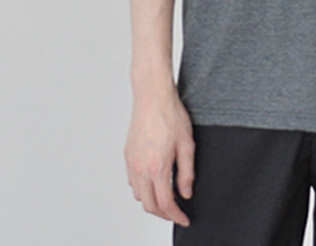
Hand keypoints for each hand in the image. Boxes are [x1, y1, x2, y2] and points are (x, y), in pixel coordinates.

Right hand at [125, 90, 195, 225]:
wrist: (153, 96)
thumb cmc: (171, 115)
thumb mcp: (187, 144)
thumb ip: (187, 172)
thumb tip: (186, 192)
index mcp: (158, 167)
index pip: (165, 203)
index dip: (176, 215)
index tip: (184, 219)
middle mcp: (141, 168)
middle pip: (149, 205)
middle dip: (164, 214)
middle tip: (176, 212)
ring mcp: (132, 163)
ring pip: (139, 195)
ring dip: (152, 202)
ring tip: (167, 198)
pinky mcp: (128, 156)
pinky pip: (133, 182)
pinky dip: (143, 189)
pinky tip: (154, 182)